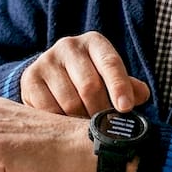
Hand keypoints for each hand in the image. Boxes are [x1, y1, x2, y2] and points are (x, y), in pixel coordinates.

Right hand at [20, 32, 149, 116]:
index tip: (125, 108)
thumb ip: (129, 87)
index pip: (110, 63)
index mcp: (95, 42)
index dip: (119, 86)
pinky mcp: (30, 78)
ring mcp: (47, 61)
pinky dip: (60, 123)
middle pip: (89, 85)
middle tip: (105, 128)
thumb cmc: (91, 78)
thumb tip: (141, 96)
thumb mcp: (110, 78)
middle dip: (100, 112)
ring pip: (69, 101)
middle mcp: (69, 46)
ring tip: (85, 127)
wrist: (51, 76)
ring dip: (80, 120)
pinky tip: (65, 124)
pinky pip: (48, 109)